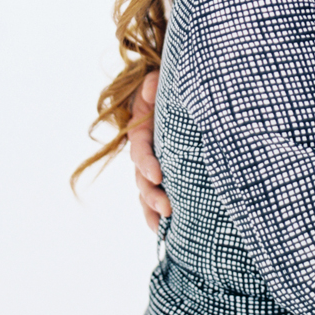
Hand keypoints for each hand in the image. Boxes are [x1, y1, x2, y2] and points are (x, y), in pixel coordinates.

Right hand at [128, 69, 171, 230]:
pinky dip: (158, 215)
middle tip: (168, 208)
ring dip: (153, 211)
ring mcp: (153, 167)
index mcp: (141, 132)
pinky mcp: (164, 176)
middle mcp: (144, 154)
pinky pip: (157, 197)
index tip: (158, 175)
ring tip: (164, 228)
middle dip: (152, 195)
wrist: (174, 97)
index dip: (146, 163)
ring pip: (147, 193)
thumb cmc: (165, 90)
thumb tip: (151, 89)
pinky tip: (167, 231)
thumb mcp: (157, 82)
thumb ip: (153, 84)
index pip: (141, 151)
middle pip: (142, 179)